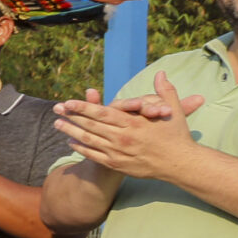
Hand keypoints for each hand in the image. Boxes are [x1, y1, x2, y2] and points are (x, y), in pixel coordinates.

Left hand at [53, 73, 206, 180]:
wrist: (181, 164)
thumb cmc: (177, 135)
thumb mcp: (173, 110)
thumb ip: (164, 91)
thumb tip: (160, 73)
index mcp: (134, 123)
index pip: (103, 112)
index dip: (84, 107)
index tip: (69, 102)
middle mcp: (123, 137)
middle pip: (91, 125)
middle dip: (72, 116)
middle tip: (56, 109)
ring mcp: (119, 152)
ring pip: (89, 141)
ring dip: (71, 131)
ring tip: (57, 124)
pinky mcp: (118, 165)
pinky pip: (94, 156)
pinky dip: (81, 148)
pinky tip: (70, 142)